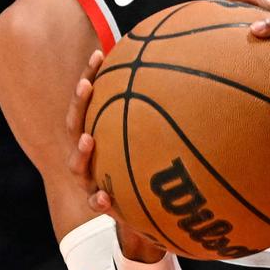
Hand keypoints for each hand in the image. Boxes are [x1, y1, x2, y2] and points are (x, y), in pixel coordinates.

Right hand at [66, 50, 165, 261]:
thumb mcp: (160, 143)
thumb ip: (168, 115)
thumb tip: (194, 74)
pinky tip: (104, 199)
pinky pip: (96, 203)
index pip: (91, 99)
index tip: (100, 53)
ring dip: (81, 152)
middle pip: (76, 124)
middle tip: (87, 84)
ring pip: (78, 165)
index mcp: (101, 132)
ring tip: (89, 140)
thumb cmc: (154, 170)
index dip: (91, 75)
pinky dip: (98, 201)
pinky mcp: (104, 204)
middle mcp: (92, 154)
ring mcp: (92, 179)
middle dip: (79, 104)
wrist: (149, 216)